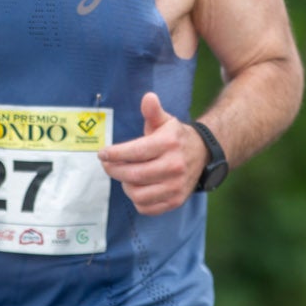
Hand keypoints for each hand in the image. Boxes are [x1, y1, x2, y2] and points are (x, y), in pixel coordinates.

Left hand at [98, 92, 202, 215]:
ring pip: (138, 194)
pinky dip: (137, 200)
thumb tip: (148, 97)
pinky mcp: (176, 201)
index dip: (114, 154)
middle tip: (107, 165)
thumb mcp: (165, 121)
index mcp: (169, 144)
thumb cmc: (176, 137)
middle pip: (133, 175)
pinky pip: (147, 208)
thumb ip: (153, 111)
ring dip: (126, 185)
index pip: (135, 152)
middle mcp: (174, 166)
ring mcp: (176, 186)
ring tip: (125, 176)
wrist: (202, 154)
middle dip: (114, 170)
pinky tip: (137, 187)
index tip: (102, 154)